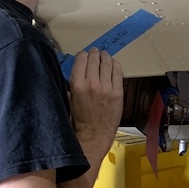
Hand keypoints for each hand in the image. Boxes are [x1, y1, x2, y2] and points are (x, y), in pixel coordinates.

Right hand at [69, 49, 123, 164]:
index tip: (84, 55)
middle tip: (94, 52)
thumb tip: (79, 68)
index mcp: (76, 84)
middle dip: (94, 53)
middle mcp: (92, 83)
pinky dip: (115, 64)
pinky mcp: (118, 92)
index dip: (82, 55)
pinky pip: (118, 71)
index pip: (81, 59)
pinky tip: (113, 63)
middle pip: (94, 59)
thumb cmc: (79, 119)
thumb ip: (74, 81)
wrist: (94, 134)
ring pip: (107, 62)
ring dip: (105, 56)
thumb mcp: (70, 98)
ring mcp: (107, 87)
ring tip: (104, 55)